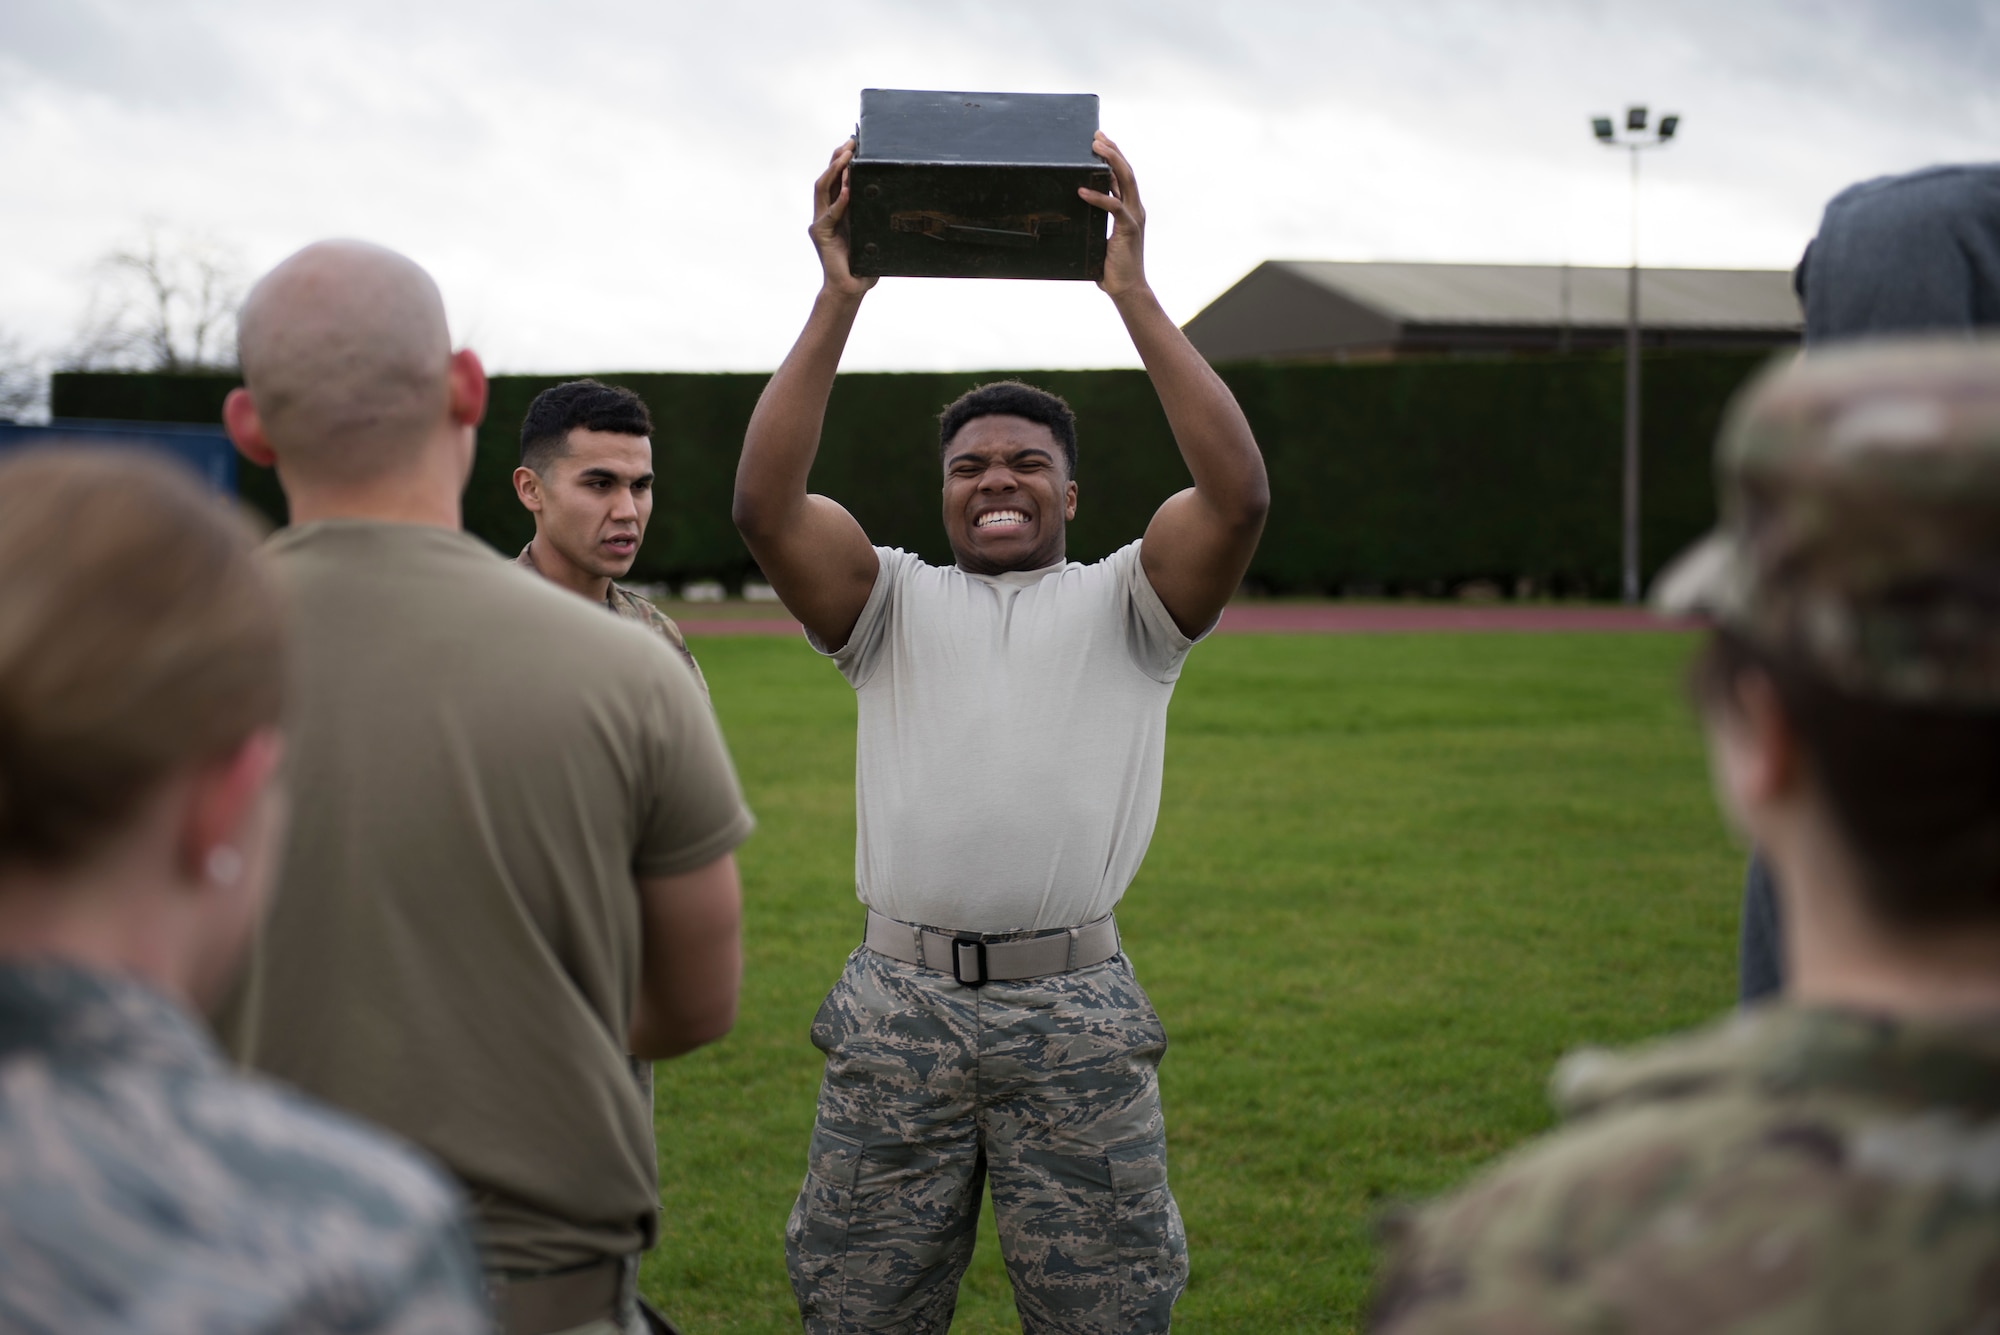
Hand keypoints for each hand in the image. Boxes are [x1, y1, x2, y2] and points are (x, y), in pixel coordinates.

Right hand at [811, 139, 876, 298]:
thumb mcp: (872, 231)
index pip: (836, 178)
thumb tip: (893, 192)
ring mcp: (820, 222)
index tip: (855, 142)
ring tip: (847, 158)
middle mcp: (826, 212)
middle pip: (827, 177)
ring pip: (823, 189)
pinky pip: (830, 215)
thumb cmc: (864, 262)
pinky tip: (848, 191)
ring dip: (835, 172)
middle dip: (838, 158)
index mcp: (838, 209)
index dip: (842, 159)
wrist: (852, 287)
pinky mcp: (820, 235)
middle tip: (851, 142)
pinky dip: (839, 203)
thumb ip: (874, 213)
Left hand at [1079, 132, 1147, 298]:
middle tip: (1097, 136)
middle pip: (1126, 171)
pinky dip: (1098, 197)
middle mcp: (1135, 209)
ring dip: (1111, 161)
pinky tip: (1082, 191)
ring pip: (1125, 181)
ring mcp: (1134, 217)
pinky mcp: (1128, 229)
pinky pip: (1113, 207)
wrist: (1126, 289)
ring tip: (1096, 148)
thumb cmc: (1112, 267)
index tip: (1101, 140)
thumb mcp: (1101, 237)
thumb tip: (1077, 208)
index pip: (1122, 176)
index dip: (1113, 156)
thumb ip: (1096, 221)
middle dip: (1112, 150)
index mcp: (1130, 209)